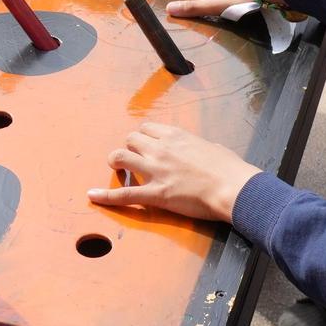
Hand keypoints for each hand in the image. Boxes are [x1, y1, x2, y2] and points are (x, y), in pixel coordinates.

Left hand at [87, 121, 261, 222]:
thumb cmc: (229, 168)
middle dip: (129, 148)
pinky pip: (124, 194)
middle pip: (130, 139)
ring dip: (115, 162)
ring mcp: (156, 170)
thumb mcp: (213, 147)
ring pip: (120, 157)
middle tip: (133, 161)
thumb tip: (203, 150)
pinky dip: (105, 196)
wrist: (233, 187)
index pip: (146, 128)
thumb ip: (199, 146)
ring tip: (116, 170)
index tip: (145, 146)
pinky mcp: (156, 194)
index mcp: (175, 136)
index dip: (142, 138)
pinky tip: (92, 196)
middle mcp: (161, 148)